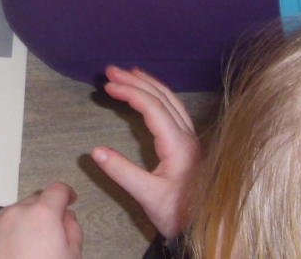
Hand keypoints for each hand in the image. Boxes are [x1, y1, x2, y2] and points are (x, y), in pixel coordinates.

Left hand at [0, 183, 82, 258]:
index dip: (66, 194)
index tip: (69, 201)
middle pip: (33, 202)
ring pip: (11, 216)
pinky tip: (9, 257)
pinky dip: (3, 237)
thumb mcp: (71, 258)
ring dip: (22, 224)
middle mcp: (15, 213)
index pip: (57, 190)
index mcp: (42, 215)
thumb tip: (66, 217)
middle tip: (50, 234)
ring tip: (27, 250)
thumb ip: (72, 230)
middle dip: (43, 212)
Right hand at [91, 66, 201, 238]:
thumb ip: (122, 172)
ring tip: (129, 73)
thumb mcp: (148, 196)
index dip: (130, 91)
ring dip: (148, 84)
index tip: (108, 85)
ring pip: (171, 101)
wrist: (204, 228)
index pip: (153, 107)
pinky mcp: (188, 145)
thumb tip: (95, 150)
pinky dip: (158, 96)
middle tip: (111, 71)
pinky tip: (148, 96)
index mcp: (178, 145)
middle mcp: (187, 136)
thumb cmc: (178, 213)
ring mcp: (190, 139)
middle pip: (163, 97)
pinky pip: (174, 110)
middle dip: (136, 80)